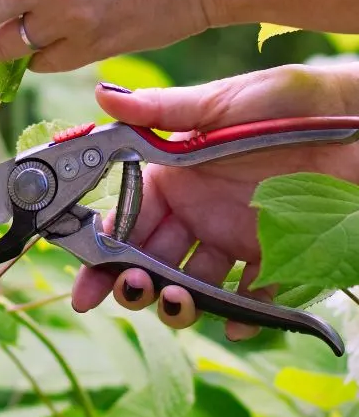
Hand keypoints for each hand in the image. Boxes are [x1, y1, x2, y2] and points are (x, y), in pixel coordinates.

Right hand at [71, 63, 358, 340]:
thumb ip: (160, 111)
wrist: (352, 119)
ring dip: (180, 302)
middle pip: (153, 258)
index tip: (85, 285)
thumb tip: (101, 94)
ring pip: (194, 283)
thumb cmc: (283, 103)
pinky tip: (236, 322)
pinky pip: (253, 296)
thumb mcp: (217, 105)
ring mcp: (234, 234)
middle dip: (136, 283)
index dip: (103, 251)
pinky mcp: (275, 254)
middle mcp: (199, 209)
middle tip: (136, 292)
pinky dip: (242, 316)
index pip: (128, 218)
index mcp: (176, 175)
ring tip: (180, 302)